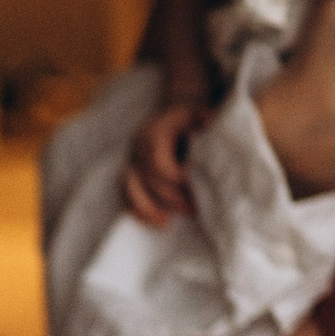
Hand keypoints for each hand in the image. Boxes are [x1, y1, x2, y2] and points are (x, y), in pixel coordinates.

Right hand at [122, 103, 209, 225]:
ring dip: (148, 207)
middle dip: (170, 197)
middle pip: (147, 178)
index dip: (175, 177)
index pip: (158, 161)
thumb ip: (204, 118)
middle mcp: (138, 145)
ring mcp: (132, 159)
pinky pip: (126, 193)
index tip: (195, 187)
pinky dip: (138, 210)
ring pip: (131, 186)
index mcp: (153, 132)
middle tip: (195, 208)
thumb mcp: (200, 112)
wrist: (175, 115)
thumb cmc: (192, 118)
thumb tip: (208, 121)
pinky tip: (156, 221)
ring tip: (166, 223)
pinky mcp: (132, 172)